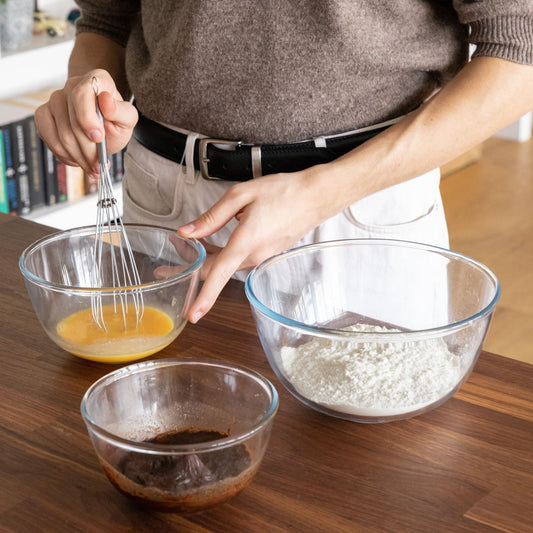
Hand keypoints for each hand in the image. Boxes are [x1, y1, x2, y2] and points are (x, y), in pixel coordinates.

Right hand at [34, 68, 137, 179]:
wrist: (103, 125)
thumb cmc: (115, 120)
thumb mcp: (128, 119)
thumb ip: (122, 111)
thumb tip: (106, 101)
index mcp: (95, 80)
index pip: (82, 94)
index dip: (87, 119)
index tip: (98, 137)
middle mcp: (72, 86)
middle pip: (72, 123)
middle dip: (88, 149)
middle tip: (100, 164)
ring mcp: (55, 100)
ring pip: (61, 135)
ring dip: (79, 156)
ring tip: (92, 165)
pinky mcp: (44, 115)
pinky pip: (49, 139)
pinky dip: (65, 155)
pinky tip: (78, 158)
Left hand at [178, 166, 337, 321]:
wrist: (315, 197)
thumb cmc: (284, 192)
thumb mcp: (241, 195)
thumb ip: (212, 217)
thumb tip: (188, 232)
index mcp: (246, 241)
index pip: (219, 274)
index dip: (204, 297)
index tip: (193, 315)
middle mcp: (254, 255)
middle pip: (216, 271)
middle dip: (190, 273)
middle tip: (166, 269)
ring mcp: (261, 256)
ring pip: (226, 265)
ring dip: (205, 260)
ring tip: (185, 248)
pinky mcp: (266, 253)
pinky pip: (238, 259)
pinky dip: (221, 255)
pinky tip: (211, 243)